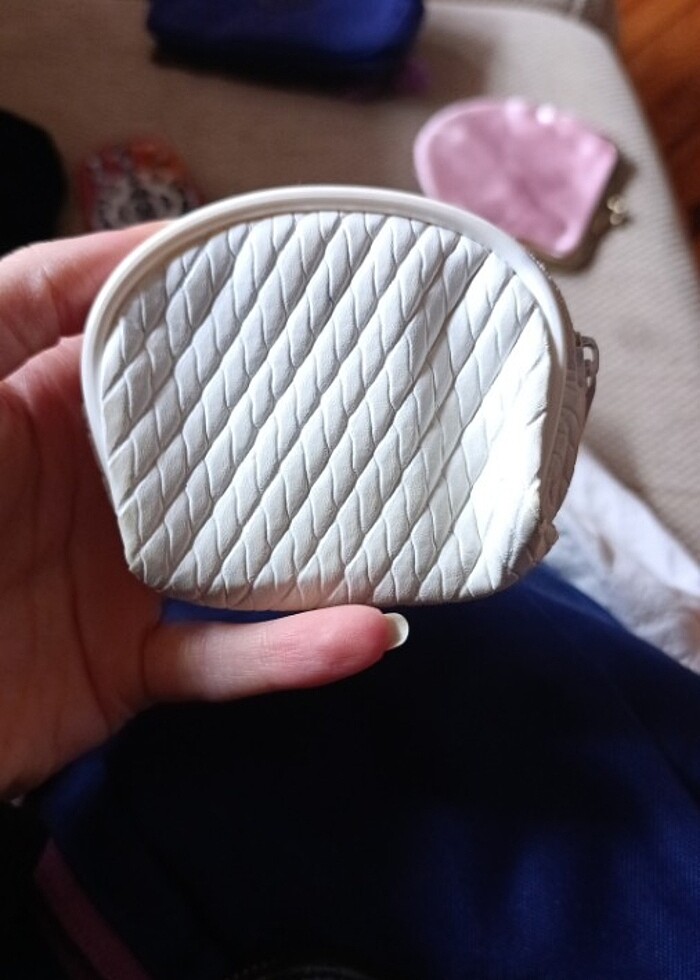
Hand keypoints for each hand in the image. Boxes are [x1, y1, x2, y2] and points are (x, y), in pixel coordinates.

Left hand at [0, 227, 406, 796]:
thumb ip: (37, 294)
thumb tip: (152, 239)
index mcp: (62, 409)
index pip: (173, 358)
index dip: (244, 326)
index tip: (331, 298)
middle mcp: (105, 488)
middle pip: (227, 455)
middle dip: (312, 430)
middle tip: (408, 403)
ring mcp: (119, 580)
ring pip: (247, 561)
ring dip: (332, 550)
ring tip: (418, 523)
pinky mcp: (127, 667)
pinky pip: (224, 661)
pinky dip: (294, 655)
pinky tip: (364, 632)